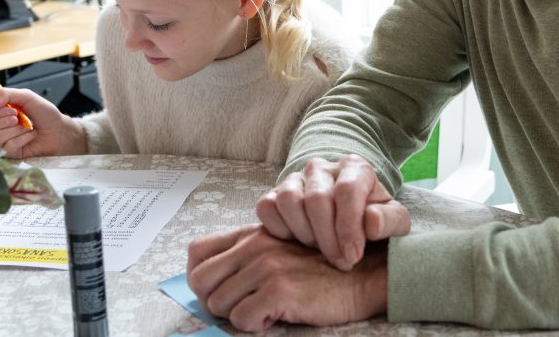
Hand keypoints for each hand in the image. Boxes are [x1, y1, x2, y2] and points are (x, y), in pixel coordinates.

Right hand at [0, 87, 84, 158]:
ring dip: (14, 129)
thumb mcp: (27, 97)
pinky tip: (31, 135)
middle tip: (17, 117)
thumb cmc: (45, 114)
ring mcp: (3, 142)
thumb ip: (8, 94)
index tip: (9, 107)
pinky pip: (8, 146)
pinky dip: (22, 138)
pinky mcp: (11, 154)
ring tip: (27, 126)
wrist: (60, 130)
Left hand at [187, 224, 387, 331]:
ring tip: (265, 309)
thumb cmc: (320, 267)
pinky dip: (255, 325)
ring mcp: (266, 266)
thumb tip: (209, 278)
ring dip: (238, 315)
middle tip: (243, 305)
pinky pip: (242, 319)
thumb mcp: (280, 248)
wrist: (360, 274)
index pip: (197, 251)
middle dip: (215, 301)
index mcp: (251, 234)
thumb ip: (247, 254)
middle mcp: (254, 245)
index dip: (200, 276)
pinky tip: (277, 316)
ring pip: (219, 304)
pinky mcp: (279, 289)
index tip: (220, 289)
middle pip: (200, 281)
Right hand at [255, 155, 410, 270]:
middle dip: (328, 238)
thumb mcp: (393, 221)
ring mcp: (295, 178)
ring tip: (319, 249)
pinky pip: (266, 207)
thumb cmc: (372, 218)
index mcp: (355, 168)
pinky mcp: (274, 193)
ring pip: (288, 199)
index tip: (353, 256)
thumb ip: (390, 220)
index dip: (349, 227)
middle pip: (317, 198)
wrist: (349, 217)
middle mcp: (322, 168)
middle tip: (339, 261)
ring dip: (303, 233)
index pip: (347, 190)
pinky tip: (297, 242)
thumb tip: (371, 223)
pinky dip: (279, 229)